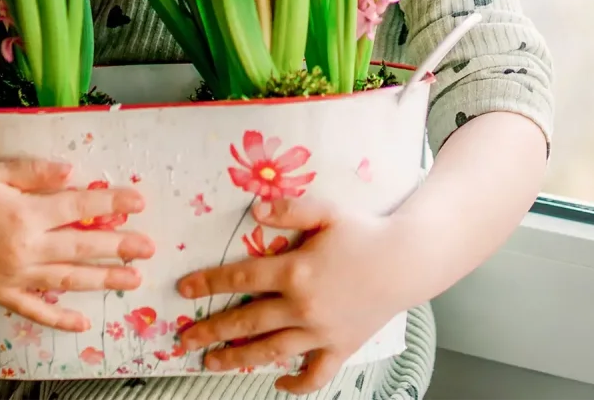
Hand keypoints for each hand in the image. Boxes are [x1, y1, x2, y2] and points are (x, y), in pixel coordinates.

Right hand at [0, 158, 150, 331]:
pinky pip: (34, 310)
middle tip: (148, 248)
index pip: (79, 207)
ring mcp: (14, 274)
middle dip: (119, 246)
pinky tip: (82, 323)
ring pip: (67, 280)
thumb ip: (36, 172)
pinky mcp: (1, 293)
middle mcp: (25, 247)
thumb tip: (73, 172)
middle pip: (81, 247)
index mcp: (26, 213)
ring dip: (102, 280)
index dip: (112, 202)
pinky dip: (59, 320)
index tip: (139, 202)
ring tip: (132, 280)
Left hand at [174, 195, 411, 392]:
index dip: (209, 283)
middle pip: (246, 320)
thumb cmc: (367, 233)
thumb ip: (290, 210)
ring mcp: (321, 332)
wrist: (408, 261)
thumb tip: (255, 210)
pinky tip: (277, 381)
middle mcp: (303, 306)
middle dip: (211, 329)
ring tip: (211, 362)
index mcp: (296, 270)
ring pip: (270, 350)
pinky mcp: (340, 347)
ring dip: (237, 358)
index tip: (184, 290)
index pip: (241, 277)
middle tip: (184, 338)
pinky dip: (295, 383)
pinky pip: (315, 374)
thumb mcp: (328, 212)